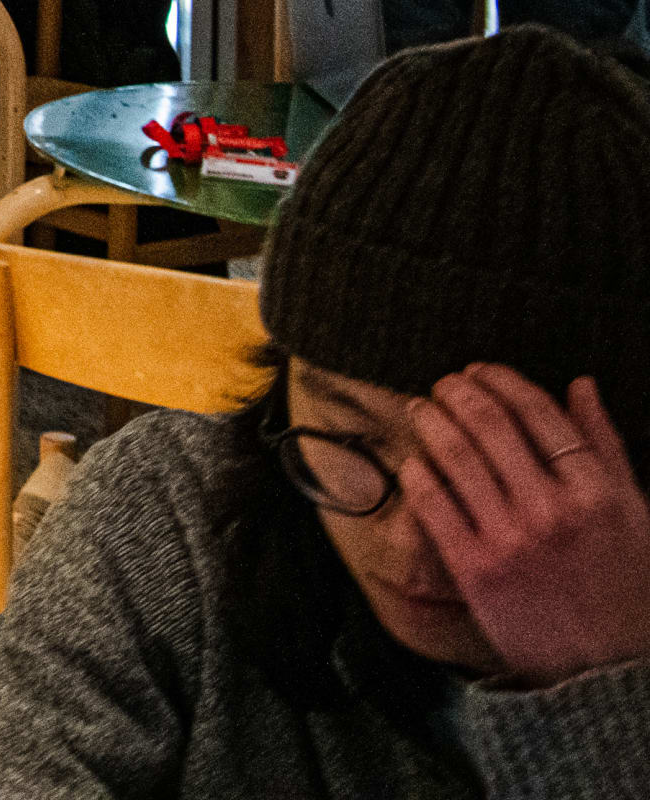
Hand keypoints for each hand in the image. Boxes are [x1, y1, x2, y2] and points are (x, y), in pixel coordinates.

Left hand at [407, 369, 649, 685]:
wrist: (607, 671)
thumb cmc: (625, 587)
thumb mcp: (634, 514)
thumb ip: (606, 446)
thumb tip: (580, 385)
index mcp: (598, 492)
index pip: (539, 413)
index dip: (502, 381)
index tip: (480, 370)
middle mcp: (553, 510)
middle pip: (490, 425)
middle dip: (458, 392)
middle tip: (444, 384)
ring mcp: (511, 540)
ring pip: (455, 456)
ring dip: (431, 421)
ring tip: (422, 408)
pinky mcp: (475, 569)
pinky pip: (433, 504)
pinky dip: (418, 472)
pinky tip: (413, 460)